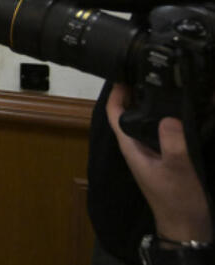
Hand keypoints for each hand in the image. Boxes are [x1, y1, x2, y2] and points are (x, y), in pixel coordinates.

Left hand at [107, 83, 212, 242]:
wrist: (187, 227)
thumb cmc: (178, 202)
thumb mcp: (178, 169)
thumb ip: (172, 144)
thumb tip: (169, 117)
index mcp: (131, 147)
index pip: (114, 114)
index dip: (115, 94)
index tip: (122, 74)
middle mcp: (136, 148)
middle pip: (128, 114)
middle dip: (133, 94)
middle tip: (144, 73)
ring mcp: (149, 154)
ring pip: (143, 123)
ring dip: (148, 106)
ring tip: (160, 87)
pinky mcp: (164, 160)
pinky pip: (159, 133)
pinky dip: (163, 120)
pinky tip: (176, 114)